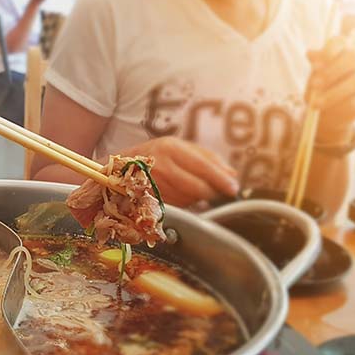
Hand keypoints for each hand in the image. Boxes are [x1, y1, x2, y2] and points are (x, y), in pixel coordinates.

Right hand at [122, 137, 238, 207]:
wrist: (120, 167)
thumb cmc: (155, 155)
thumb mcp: (180, 147)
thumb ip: (208, 158)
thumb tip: (231, 174)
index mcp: (170, 148)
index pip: (201, 166)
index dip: (220, 179)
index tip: (233, 188)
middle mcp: (160, 165)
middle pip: (196, 187)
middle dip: (210, 193)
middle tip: (217, 193)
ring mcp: (152, 184)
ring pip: (187, 200)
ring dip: (195, 199)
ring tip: (189, 189)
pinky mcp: (148, 200)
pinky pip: (175, 207)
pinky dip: (183, 204)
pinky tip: (178, 196)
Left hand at [307, 37, 354, 143]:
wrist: (326, 113)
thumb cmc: (319, 90)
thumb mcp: (314, 78)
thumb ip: (315, 66)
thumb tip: (310, 53)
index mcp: (344, 50)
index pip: (341, 42)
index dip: (328, 53)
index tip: (314, 66)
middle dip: (332, 71)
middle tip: (314, 85)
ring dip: (334, 93)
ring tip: (316, 103)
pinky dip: (341, 106)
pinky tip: (329, 111)